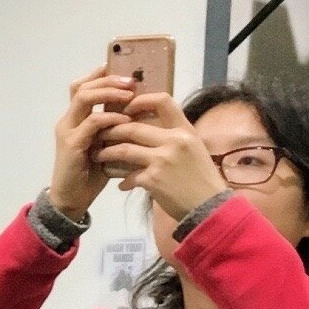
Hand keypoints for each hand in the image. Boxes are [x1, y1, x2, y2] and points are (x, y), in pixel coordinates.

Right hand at [49, 73, 137, 221]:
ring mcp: (68, 131)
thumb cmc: (91, 174)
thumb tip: (141, 112)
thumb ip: (115, 128)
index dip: (100, 75)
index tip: (123, 72)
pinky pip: (92, 122)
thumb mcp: (105, 146)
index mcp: (75, 119)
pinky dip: (110, 118)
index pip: (82, 87)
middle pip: (83, 86)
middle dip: (108, 80)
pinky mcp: (72, 144)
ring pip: (85, 98)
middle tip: (131, 81)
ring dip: (109, 93)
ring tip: (129, 94)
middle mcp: (68, 121)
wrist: (72, 200)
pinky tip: (125, 120)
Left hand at [94, 92, 225, 223]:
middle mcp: (174, 141)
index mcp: (185, 130)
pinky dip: (121, 179)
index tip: (126, 109)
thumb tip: (149, 130)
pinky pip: (128, 175)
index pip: (163, 101)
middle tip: (99, 134)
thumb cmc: (202, 179)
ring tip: (99, 156)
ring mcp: (162, 160)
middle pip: (133, 127)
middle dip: (111, 130)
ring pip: (124, 150)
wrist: (209, 208)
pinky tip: (120, 184)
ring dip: (107, 153)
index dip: (141, 101)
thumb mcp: (194, 149)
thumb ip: (174, 137)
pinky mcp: (152, 180)